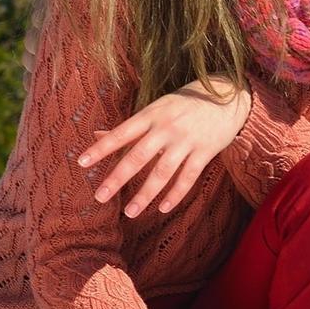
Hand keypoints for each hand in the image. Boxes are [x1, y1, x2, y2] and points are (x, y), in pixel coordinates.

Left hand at [76, 78, 252, 217]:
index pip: (121, 133)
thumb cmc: (183, 104)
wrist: (227, 96)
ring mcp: (186, 140)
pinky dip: (175, 195)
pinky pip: (188, 177)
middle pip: (138, 156)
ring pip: (162, 172)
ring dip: (145, 194)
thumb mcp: (155, 108)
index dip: (101, 147)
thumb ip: (129, 126)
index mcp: (151, 114)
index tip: (82, 162)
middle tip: (100, 197)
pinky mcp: (205, 151)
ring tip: (130, 212)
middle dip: (118, 178)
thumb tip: (96, 134)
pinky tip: (162, 208)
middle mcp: (166, 127)